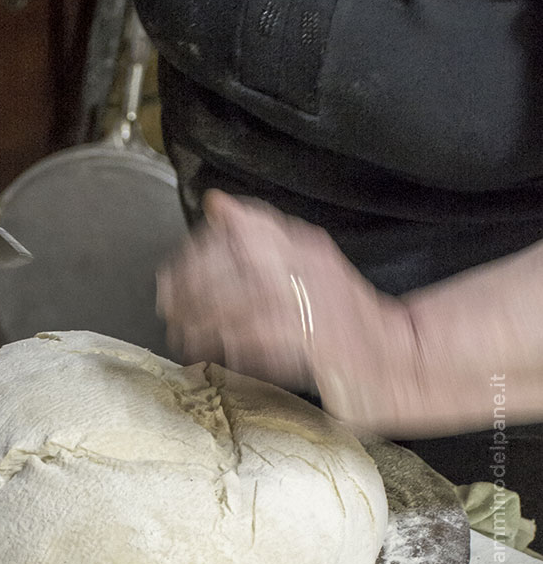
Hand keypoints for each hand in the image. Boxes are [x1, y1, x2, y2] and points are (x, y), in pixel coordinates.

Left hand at [157, 191, 409, 425]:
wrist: (397, 359)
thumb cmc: (346, 317)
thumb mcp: (307, 262)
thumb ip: (261, 234)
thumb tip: (217, 203)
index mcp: (306, 246)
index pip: (243, 229)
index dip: (199, 250)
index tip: (172, 272)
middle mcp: (309, 270)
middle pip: (233, 267)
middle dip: (191, 288)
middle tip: (166, 306)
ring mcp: (311, 309)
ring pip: (239, 307)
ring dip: (202, 322)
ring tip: (180, 334)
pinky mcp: (312, 348)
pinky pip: (259, 344)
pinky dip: (230, 349)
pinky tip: (211, 354)